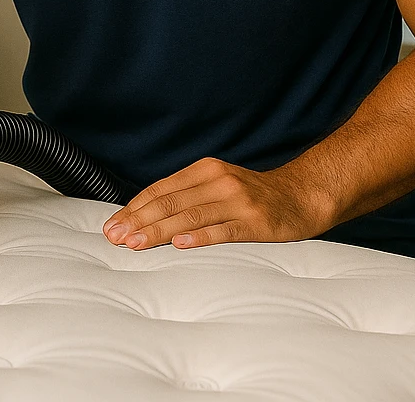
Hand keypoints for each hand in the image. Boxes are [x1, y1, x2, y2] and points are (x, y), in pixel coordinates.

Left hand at [101, 157, 335, 249]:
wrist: (302, 196)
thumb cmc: (253, 196)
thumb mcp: (217, 186)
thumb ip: (187, 197)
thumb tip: (143, 218)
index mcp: (204, 170)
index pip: (160, 189)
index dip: (134, 208)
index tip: (112, 225)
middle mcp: (218, 181)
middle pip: (170, 202)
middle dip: (138, 221)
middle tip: (115, 237)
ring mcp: (237, 201)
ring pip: (190, 216)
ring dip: (159, 231)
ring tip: (135, 244)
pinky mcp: (255, 222)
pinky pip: (223, 230)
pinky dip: (199, 237)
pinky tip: (180, 244)